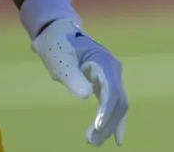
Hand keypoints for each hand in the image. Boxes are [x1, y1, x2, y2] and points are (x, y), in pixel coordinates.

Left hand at [33, 17, 127, 145]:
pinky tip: (114, 137)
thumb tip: (88, 94)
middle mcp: (112, 70)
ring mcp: (111, 77)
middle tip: (91, 141)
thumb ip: (73, 76)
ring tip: (94, 141)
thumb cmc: (57, 44)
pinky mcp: (105, 84)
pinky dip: (113, 120)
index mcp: (104, 62)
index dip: (106, 110)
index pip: (111, 90)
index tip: (98, 127)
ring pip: (117, 105)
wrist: (56, 32)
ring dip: (109, 125)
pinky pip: (113, 105)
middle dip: (107, 123)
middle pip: (117, 101)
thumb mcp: (60, 59)